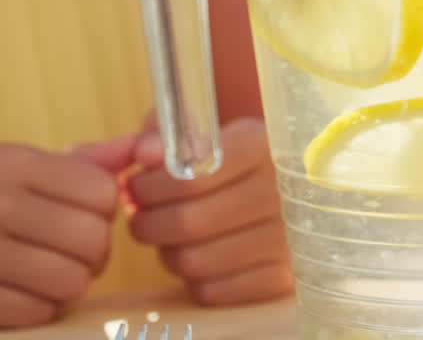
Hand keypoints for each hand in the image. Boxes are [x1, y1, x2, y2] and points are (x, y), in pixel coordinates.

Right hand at [0, 137, 135, 329]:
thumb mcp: (15, 168)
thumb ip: (82, 163)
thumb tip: (143, 151)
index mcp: (9, 163)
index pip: (101, 191)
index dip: (106, 212)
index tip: (87, 218)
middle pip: (92, 239)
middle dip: (94, 254)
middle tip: (74, 254)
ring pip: (71, 281)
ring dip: (70, 284)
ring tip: (48, 274)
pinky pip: (38, 312)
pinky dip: (39, 308)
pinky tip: (18, 293)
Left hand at [127, 117, 291, 305]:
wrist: (287, 189)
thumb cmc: (232, 159)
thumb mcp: (205, 130)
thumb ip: (168, 136)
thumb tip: (144, 154)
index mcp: (260, 147)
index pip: (187, 180)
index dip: (148, 188)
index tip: (136, 187)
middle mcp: (279, 192)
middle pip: (186, 223)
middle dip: (148, 223)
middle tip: (142, 217)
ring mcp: (285, 239)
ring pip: (194, 261)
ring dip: (168, 253)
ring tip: (171, 238)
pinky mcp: (282, 277)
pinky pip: (213, 291)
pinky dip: (195, 279)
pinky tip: (201, 256)